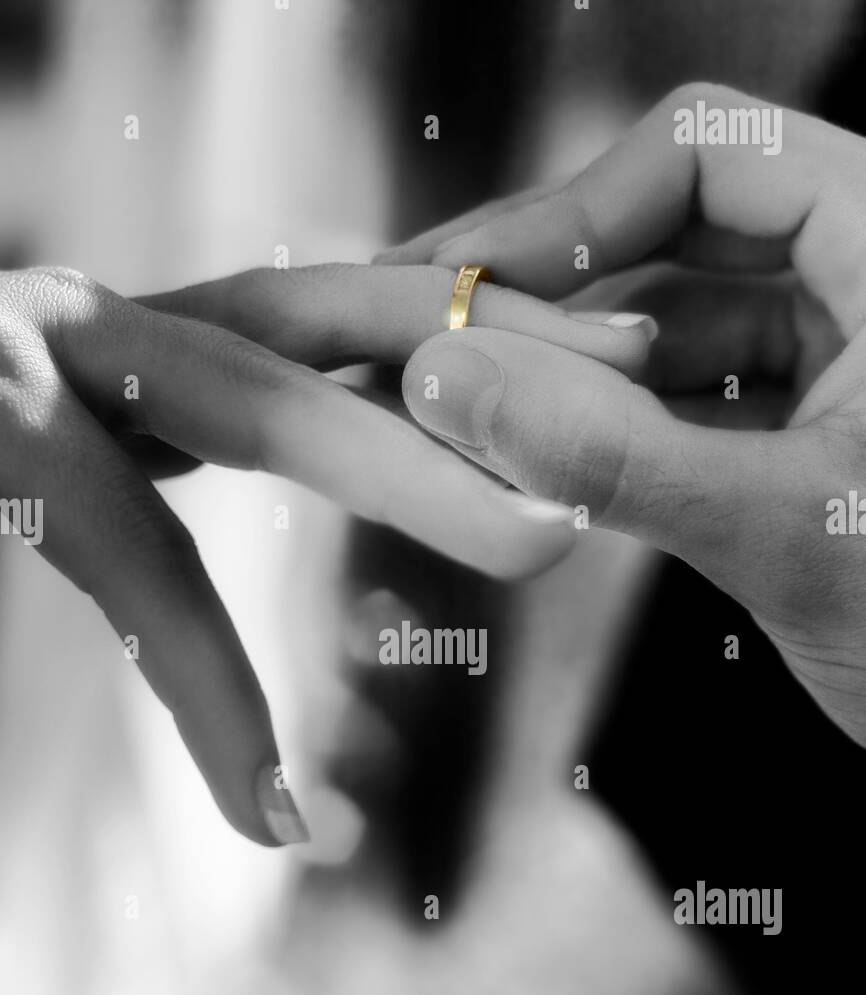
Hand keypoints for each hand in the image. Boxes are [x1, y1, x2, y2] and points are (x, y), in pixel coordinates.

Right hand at [0, 263, 650, 840]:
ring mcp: (43, 365)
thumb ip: (163, 418)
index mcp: (151, 328)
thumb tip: (255, 484)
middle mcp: (116, 321)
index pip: (342, 303)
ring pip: (271, 411)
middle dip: (497, 342)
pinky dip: (210, 691)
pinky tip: (279, 812)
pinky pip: (134, 574)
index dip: (477, 312)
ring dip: (420, 473)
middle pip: (338, 315)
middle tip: (644, 363)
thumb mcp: (55, 412)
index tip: (604, 340)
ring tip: (555, 540)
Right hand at [397, 84, 865, 746]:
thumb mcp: (789, 535)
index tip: (468, 281)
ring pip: (674, 333)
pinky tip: (533, 457)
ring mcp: (840, 369)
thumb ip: (613, 458)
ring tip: (460, 408)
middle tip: (432, 339)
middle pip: (676, 241)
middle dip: (552, 297)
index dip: (576, 208)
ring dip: (568, 373)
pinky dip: (612, 433)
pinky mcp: (812, 442)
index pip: (712, 155)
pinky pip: (690, 408)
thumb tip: (451, 380)